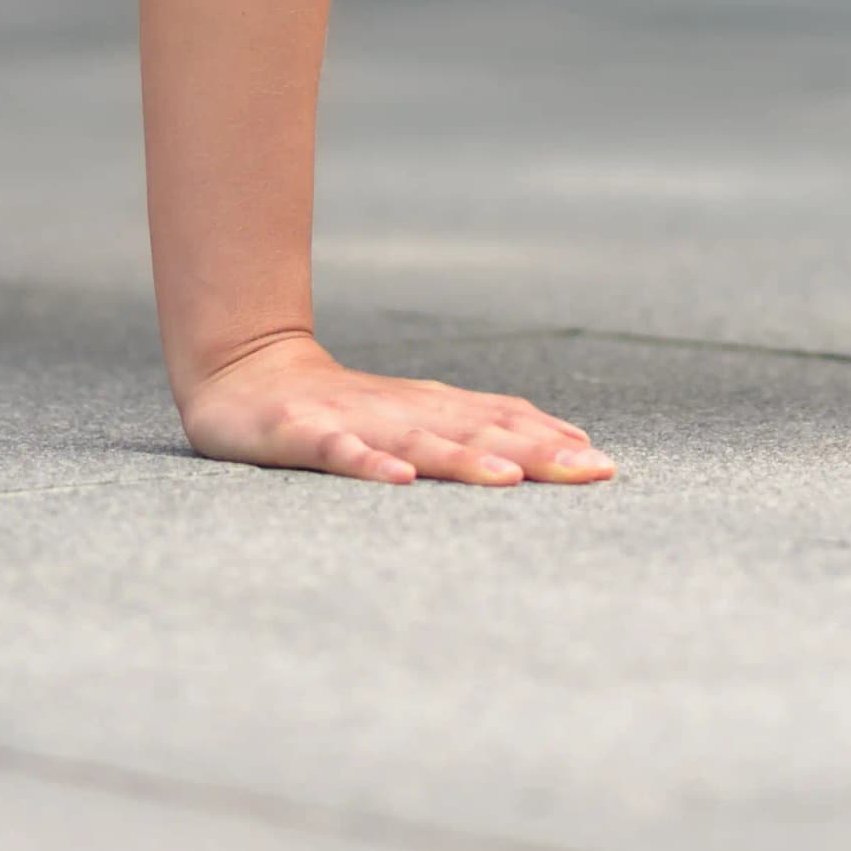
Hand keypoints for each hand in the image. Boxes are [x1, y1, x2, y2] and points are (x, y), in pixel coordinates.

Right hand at [178, 335, 617, 484]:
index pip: (504, 421)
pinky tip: (398, 480)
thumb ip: (484, 429)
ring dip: (465, 460)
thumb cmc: (344, 407)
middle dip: (535, 454)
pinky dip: (369, 464)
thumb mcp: (419, 414)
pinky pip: (339, 452)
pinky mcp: (302, 433)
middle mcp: (404, 412)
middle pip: (477, 434)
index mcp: (433, 410)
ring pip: (418, 442)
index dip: (554, 441)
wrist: (245, 370)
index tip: (605, 467)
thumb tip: (569, 444)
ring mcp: (354, 422)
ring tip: (509, 479)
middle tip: (590, 474)